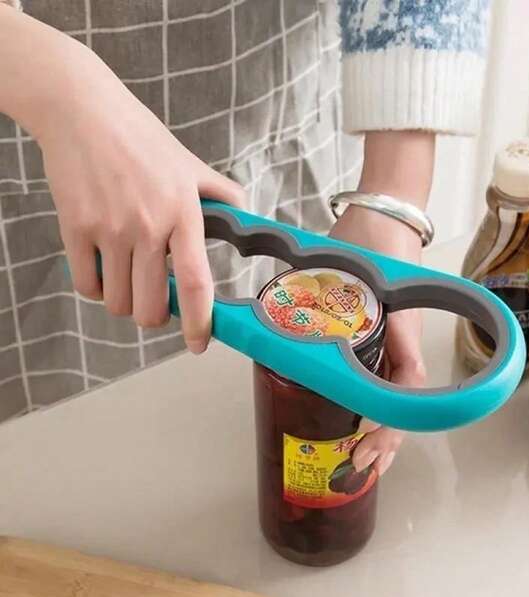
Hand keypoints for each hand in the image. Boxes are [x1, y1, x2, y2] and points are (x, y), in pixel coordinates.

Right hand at [36, 44, 244, 352]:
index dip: (200, 322)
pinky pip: (86, 285)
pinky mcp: (75, 229)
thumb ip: (222, 195)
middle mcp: (148, 227)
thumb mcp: (191, 165)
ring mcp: (109, 230)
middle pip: (151, 306)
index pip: (197, 282)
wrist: (84, 113)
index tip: (199, 344)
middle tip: (158, 304)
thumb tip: (245, 218)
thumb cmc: (142, 139)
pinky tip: (104, 269)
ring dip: (126, 302)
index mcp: (183, 214)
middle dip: (156, 317)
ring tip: (129, 279)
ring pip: (118, 302)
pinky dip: (97, 288)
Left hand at [329, 205, 425, 475]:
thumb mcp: (366, 272)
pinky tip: (352, 420)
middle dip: (383, 441)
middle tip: (357, 466)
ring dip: (378, 431)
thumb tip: (307, 345)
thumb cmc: (378, 243)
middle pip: (401, 402)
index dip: (390, 423)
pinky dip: (368, 405)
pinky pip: (377, 377)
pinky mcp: (377, 337)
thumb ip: (342, 297)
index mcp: (403, 332)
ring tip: (359, 460)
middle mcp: (401, 344)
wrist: (381, 219)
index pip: (406, 388)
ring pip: (390, 395)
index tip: (366, 446)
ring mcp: (391, 343)